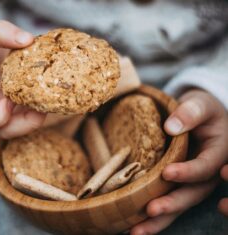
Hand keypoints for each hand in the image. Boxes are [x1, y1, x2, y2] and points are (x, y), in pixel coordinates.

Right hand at [0, 20, 45, 137]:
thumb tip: (27, 39)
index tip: (9, 100)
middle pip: (2, 130)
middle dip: (25, 124)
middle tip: (42, 107)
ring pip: (17, 126)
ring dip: (35, 118)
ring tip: (49, 99)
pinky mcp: (10, 101)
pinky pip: (25, 112)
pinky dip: (38, 107)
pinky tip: (48, 92)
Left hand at [131, 89, 227, 234]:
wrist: (197, 117)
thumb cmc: (200, 109)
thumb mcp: (199, 104)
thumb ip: (190, 113)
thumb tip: (171, 128)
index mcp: (217, 153)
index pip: (205, 166)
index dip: (189, 172)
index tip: (168, 173)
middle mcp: (205, 173)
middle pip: (192, 194)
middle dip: (173, 204)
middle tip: (152, 210)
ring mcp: (191, 182)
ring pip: (179, 205)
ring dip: (159, 220)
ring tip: (136, 231)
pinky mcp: (176, 186)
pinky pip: (167, 203)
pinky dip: (152, 218)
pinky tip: (133, 227)